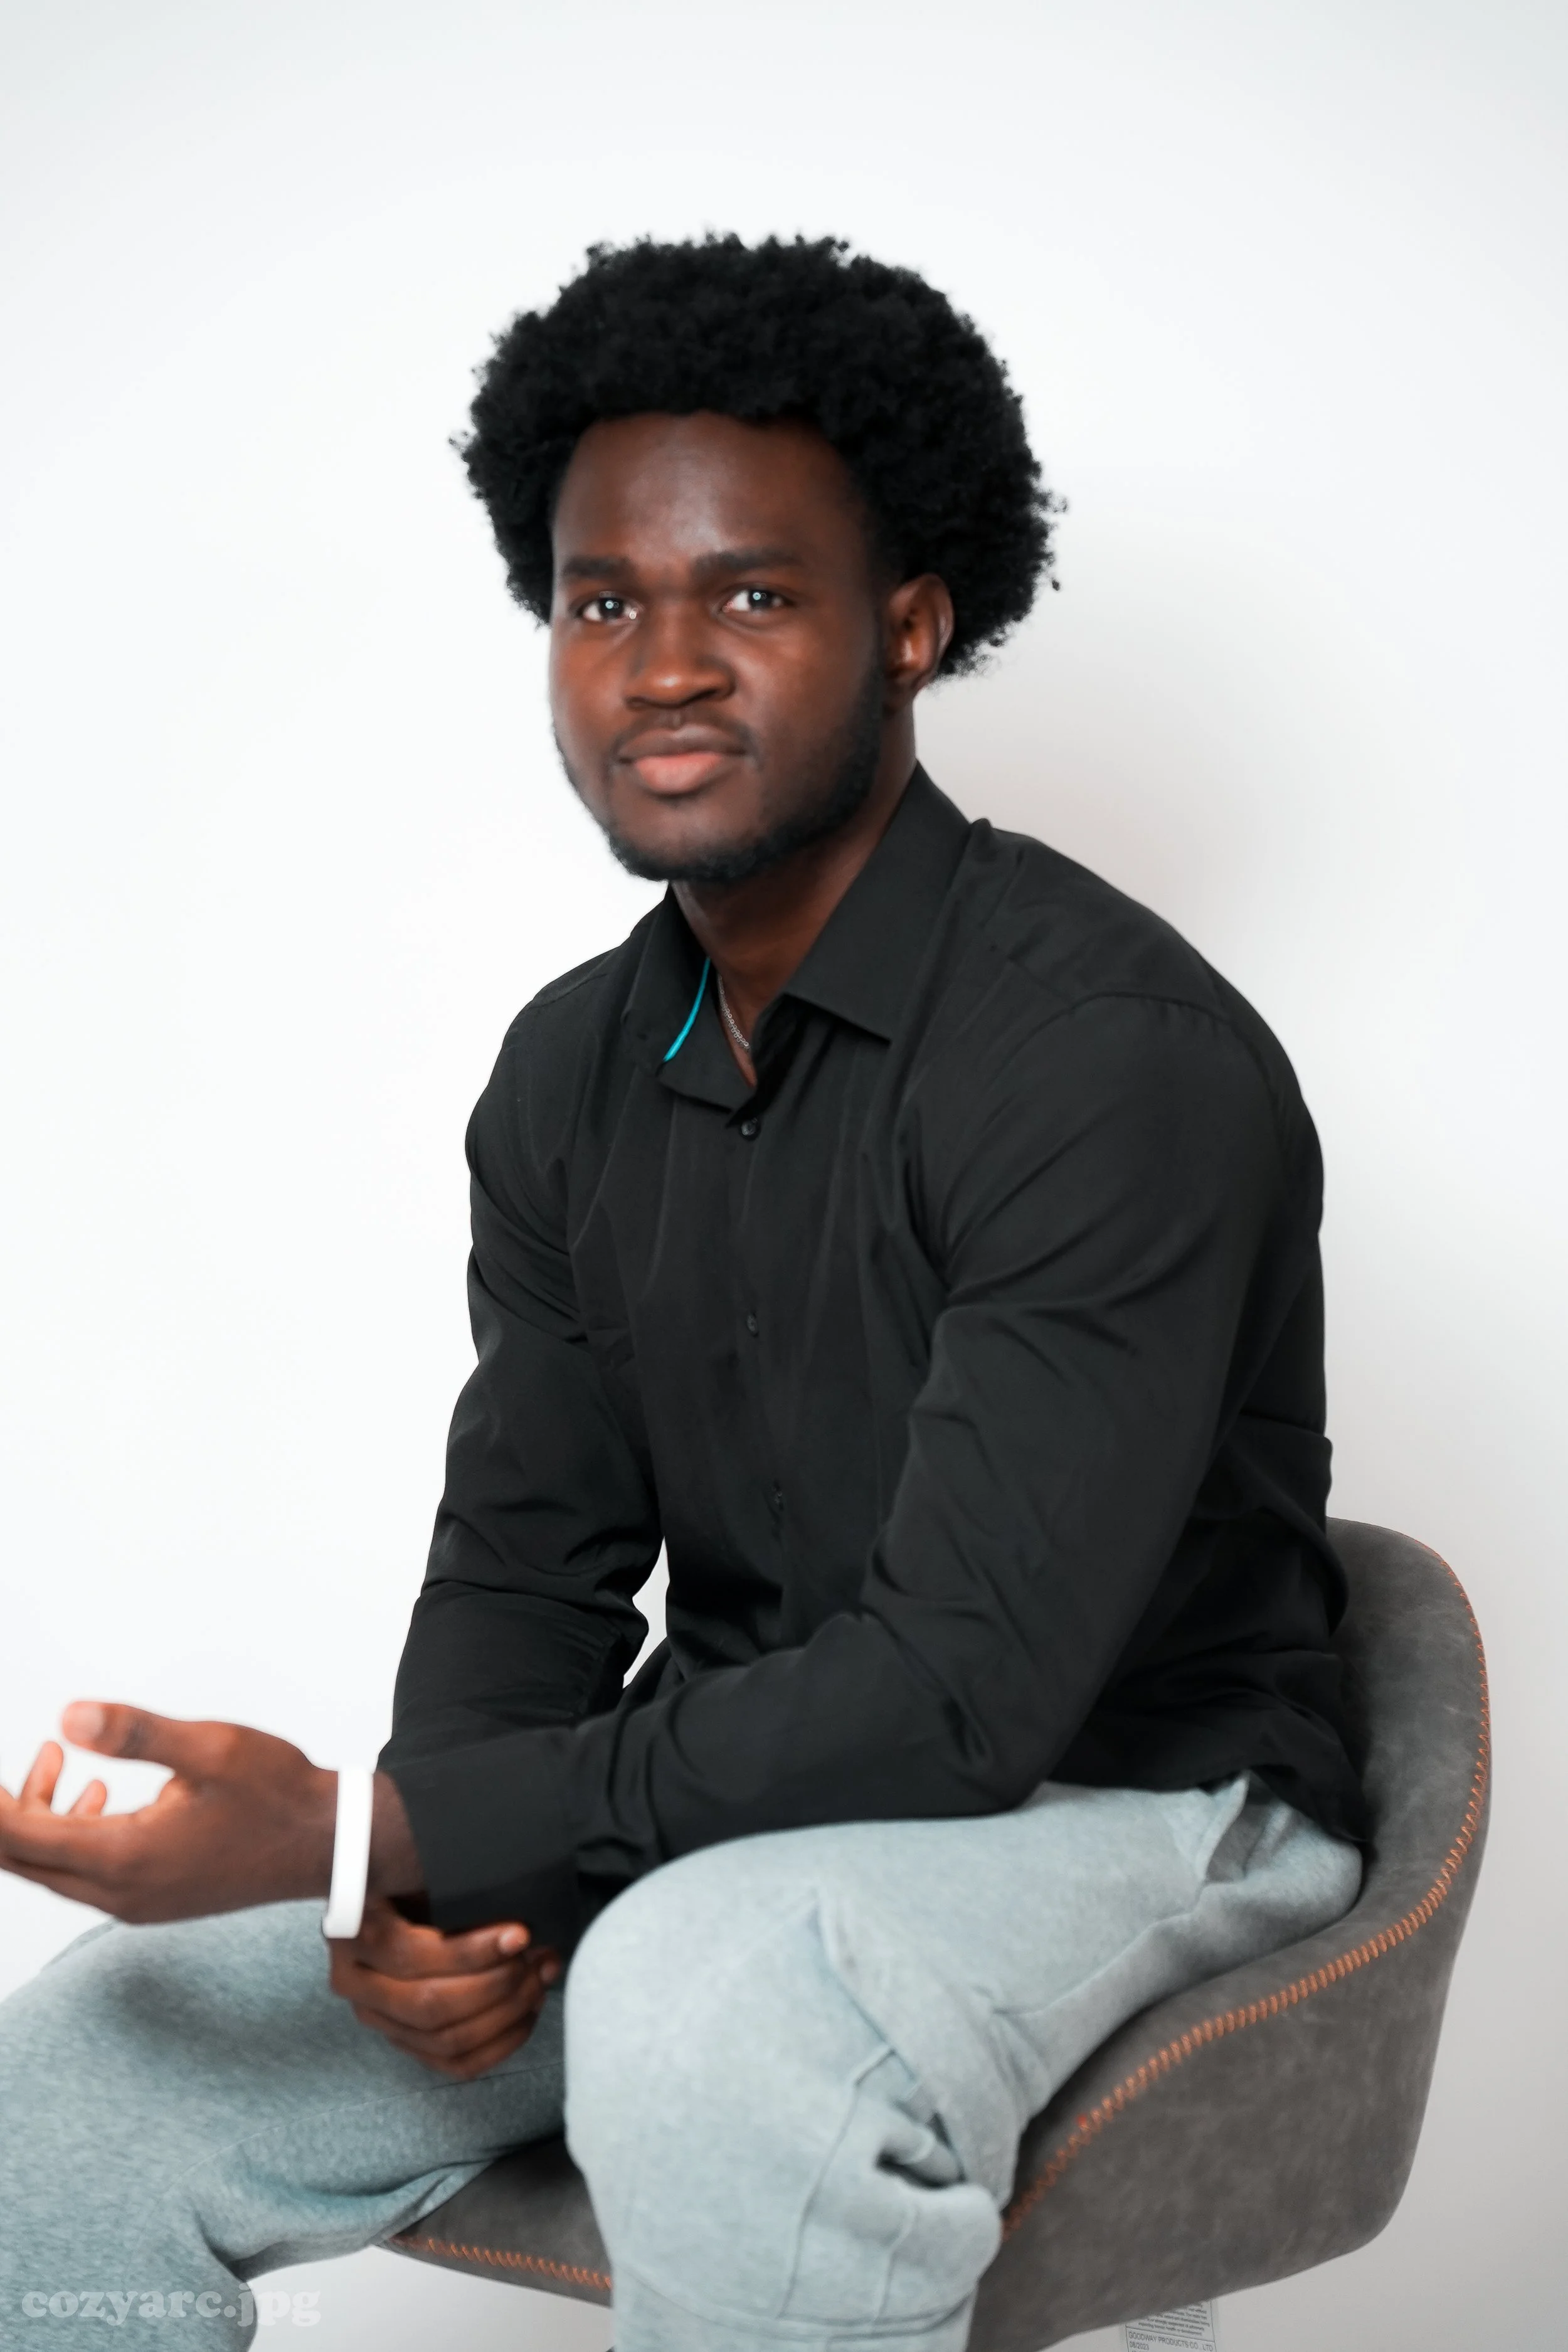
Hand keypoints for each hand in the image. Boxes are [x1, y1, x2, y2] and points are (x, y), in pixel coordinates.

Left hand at [0, 1703, 335, 1921]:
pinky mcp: (152, 1899)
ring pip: (53, 1867)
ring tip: (53, 1758)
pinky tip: (95, 1793)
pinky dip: (70, 1832)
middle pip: (24, 1860)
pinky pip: (84, 1874)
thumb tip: (66, 1716)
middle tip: (9, 1761)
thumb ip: (134, 1732)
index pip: (19, 1837)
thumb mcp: (210, 1748)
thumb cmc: (276, 1792)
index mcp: (124, 1857)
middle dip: (4, 1809)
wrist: (327, 1844)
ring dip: (38, 1816)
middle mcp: (119, 1893)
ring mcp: (135, 1903)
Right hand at [329, 1897, 560, 2078]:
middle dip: (498, 1985)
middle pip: (431, 2005)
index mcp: (352, 1934)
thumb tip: (509, 1895)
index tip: (521, 1935)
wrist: (383, 1902)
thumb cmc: (409, 1878)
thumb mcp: (416, 1869)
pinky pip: (456, 2064)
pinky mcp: (405, 2044)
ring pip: (447, 2040)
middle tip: (540, 1959)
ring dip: (506, 2014)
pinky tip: (528, 2013)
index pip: (413, 1956)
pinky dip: (500, 2044)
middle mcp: (355, 1984)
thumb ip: (447, 1883)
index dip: (473, 1951)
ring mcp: (378, 2020)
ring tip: (541, 1979)